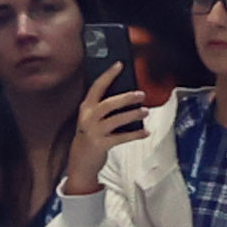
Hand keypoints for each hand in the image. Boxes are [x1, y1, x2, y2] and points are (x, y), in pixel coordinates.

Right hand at [63, 65, 146, 195]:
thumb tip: (128, 96)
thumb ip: (105, 108)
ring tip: (145, 111)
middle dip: (126, 98)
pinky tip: (146, 132)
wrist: (81, 161)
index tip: (120, 64)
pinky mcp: (101, 145)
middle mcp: (88, 117)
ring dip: (133, 114)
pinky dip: (135, 135)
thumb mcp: (93, 119)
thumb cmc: (91, 136)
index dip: (108, 75)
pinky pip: (121, 138)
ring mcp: (94, 131)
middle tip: (141, 94)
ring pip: (116, 120)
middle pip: (108, 103)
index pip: (97, 86)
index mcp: (86, 107)